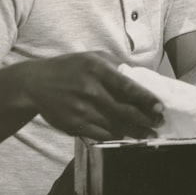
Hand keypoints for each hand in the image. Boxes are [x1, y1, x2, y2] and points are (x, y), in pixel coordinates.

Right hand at [14, 52, 163, 139]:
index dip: (147, 99)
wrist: (35, 83)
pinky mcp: (73, 124)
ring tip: (149, 134)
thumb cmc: (72, 68)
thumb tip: (145, 78)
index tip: (160, 107)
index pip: (128, 87)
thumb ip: (118, 66)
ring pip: (114, 125)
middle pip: (124, 110)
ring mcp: (80, 109)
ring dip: (135, 132)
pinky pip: (100, 134)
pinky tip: (127, 137)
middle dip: (146, 120)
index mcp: (97, 69)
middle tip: (159, 124)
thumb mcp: (94, 57)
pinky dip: (116, 137)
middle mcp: (90, 90)